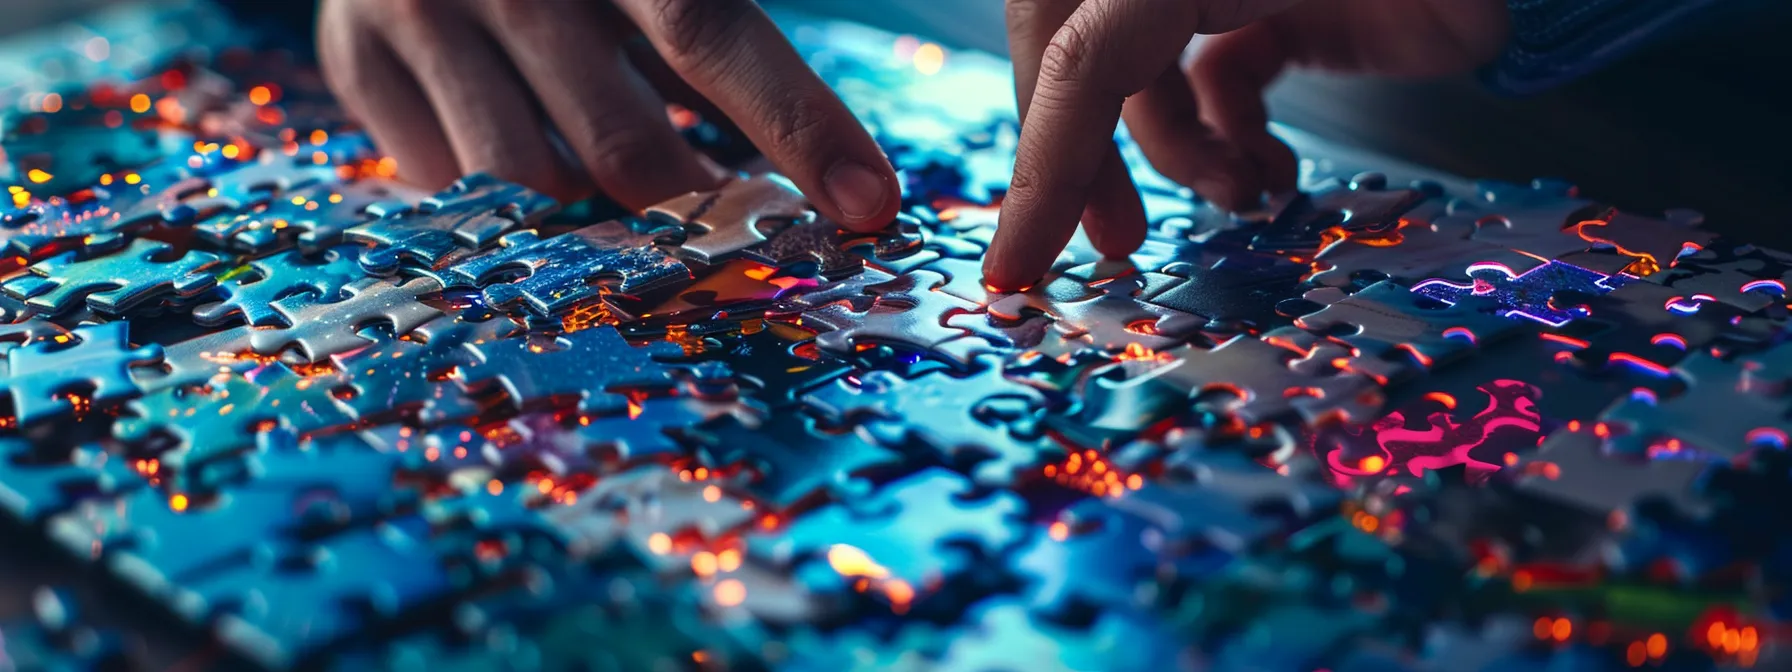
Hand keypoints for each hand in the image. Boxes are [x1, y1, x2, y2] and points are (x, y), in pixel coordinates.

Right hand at [316, 0, 898, 228]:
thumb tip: (835, 183)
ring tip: (618, 195)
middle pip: (625, 148)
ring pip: (531, 186)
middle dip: (691, 214)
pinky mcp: (354, 56)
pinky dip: (503, 201)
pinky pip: (447, 187)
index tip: (870, 206)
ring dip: (592, 219)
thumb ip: (722, 63)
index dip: (800, 126)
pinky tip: (525, 161)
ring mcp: (422, 11)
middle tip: (727, 232)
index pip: (713, 36)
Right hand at [982, 0, 1509, 289]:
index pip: (1073, 57)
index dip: (1039, 163)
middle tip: (1118, 248)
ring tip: (1242, 197)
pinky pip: (1214, 82)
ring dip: (1180, 157)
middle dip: (1090, 161)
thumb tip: (1065, 84)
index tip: (1014, 269)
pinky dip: (1228, 139)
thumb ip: (1135, 47)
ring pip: (1145, 84)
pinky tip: (1268, 173)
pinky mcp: (1280, 11)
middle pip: (1083, 64)